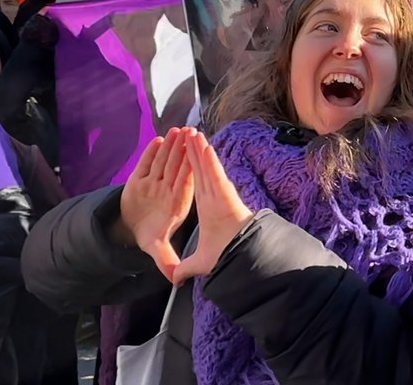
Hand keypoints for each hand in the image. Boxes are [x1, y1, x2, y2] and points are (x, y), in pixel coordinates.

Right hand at [119, 129, 194, 281]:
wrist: (130, 228)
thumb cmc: (149, 234)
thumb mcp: (157, 248)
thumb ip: (166, 260)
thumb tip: (176, 278)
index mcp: (178, 203)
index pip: (189, 183)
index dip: (197, 169)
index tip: (206, 154)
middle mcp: (168, 190)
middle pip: (181, 166)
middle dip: (189, 150)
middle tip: (195, 132)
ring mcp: (155, 183)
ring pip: (167, 161)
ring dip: (174, 146)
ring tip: (180, 130)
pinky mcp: (140, 179)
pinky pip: (148, 163)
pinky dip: (154, 152)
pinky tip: (160, 140)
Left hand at [172, 130, 253, 284]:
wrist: (238, 255)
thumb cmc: (225, 254)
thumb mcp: (199, 262)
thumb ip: (185, 268)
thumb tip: (175, 280)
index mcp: (207, 207)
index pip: (196, 183)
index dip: (191, 169)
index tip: (187, 156)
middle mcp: (213, 196)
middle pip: (200, 169)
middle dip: (194, 152)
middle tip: (187, 134)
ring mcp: (219, 192)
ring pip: (207, 167)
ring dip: (199, 149)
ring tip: (191, 132)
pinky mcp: (224, 192)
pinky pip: (214, 172)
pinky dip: (208, 158)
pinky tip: (202, 145)